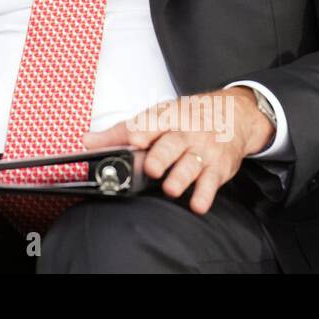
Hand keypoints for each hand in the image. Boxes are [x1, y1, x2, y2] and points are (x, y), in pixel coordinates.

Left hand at [81, 87, 274, 215]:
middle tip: (151, 169)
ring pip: (191, 164)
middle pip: (171, 144)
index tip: (133, 141)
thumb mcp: (154, 117)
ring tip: (170, 189)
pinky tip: (197, 204)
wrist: (231, 114)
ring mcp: (202, 150)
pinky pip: (212, 182)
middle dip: (161, 157)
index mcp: (165, 118)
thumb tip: (87, 142)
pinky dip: (205, 194)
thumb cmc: (185, 118)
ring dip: (180, 177)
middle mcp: (184, 133)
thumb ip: (120, 133)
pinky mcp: (218, 167)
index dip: (142, 131)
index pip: (151, 123)